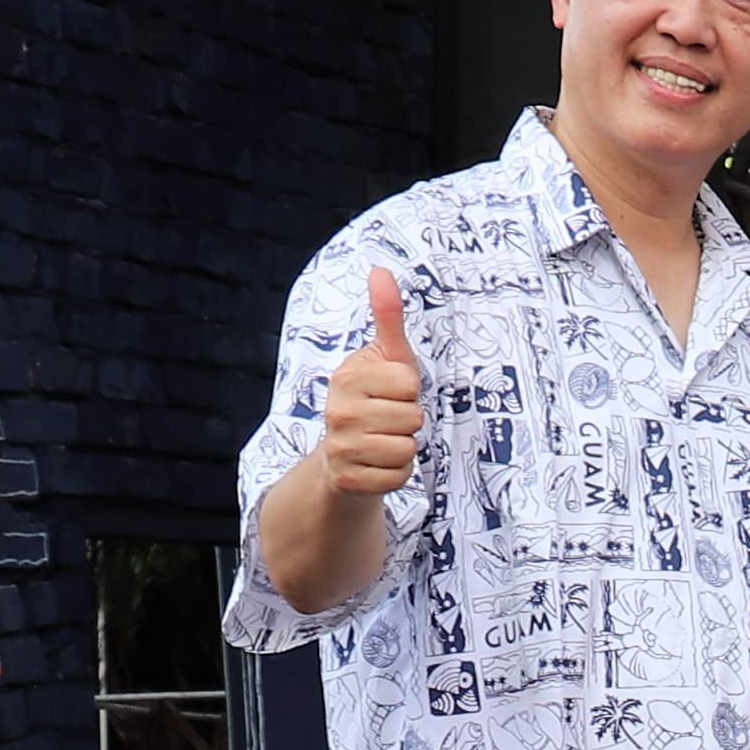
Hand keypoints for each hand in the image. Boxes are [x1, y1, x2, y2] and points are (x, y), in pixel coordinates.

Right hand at [317, 269, 425, 500]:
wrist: (344, 457)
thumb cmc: (376, 400)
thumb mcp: (386, 357)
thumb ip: (387, 316)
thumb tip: (381, 269)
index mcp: (347, 377)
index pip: (409, 384)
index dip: (410, 391)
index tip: (391, 393)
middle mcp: (336, 411)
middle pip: (413, 417)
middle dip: (410, 421)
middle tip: (388, 421)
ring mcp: (340, 446)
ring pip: (408, 447)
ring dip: (405, 448)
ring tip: (383, 442)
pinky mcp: (348, 479)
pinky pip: (399, 476)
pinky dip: (397, 473)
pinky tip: (378, 465)